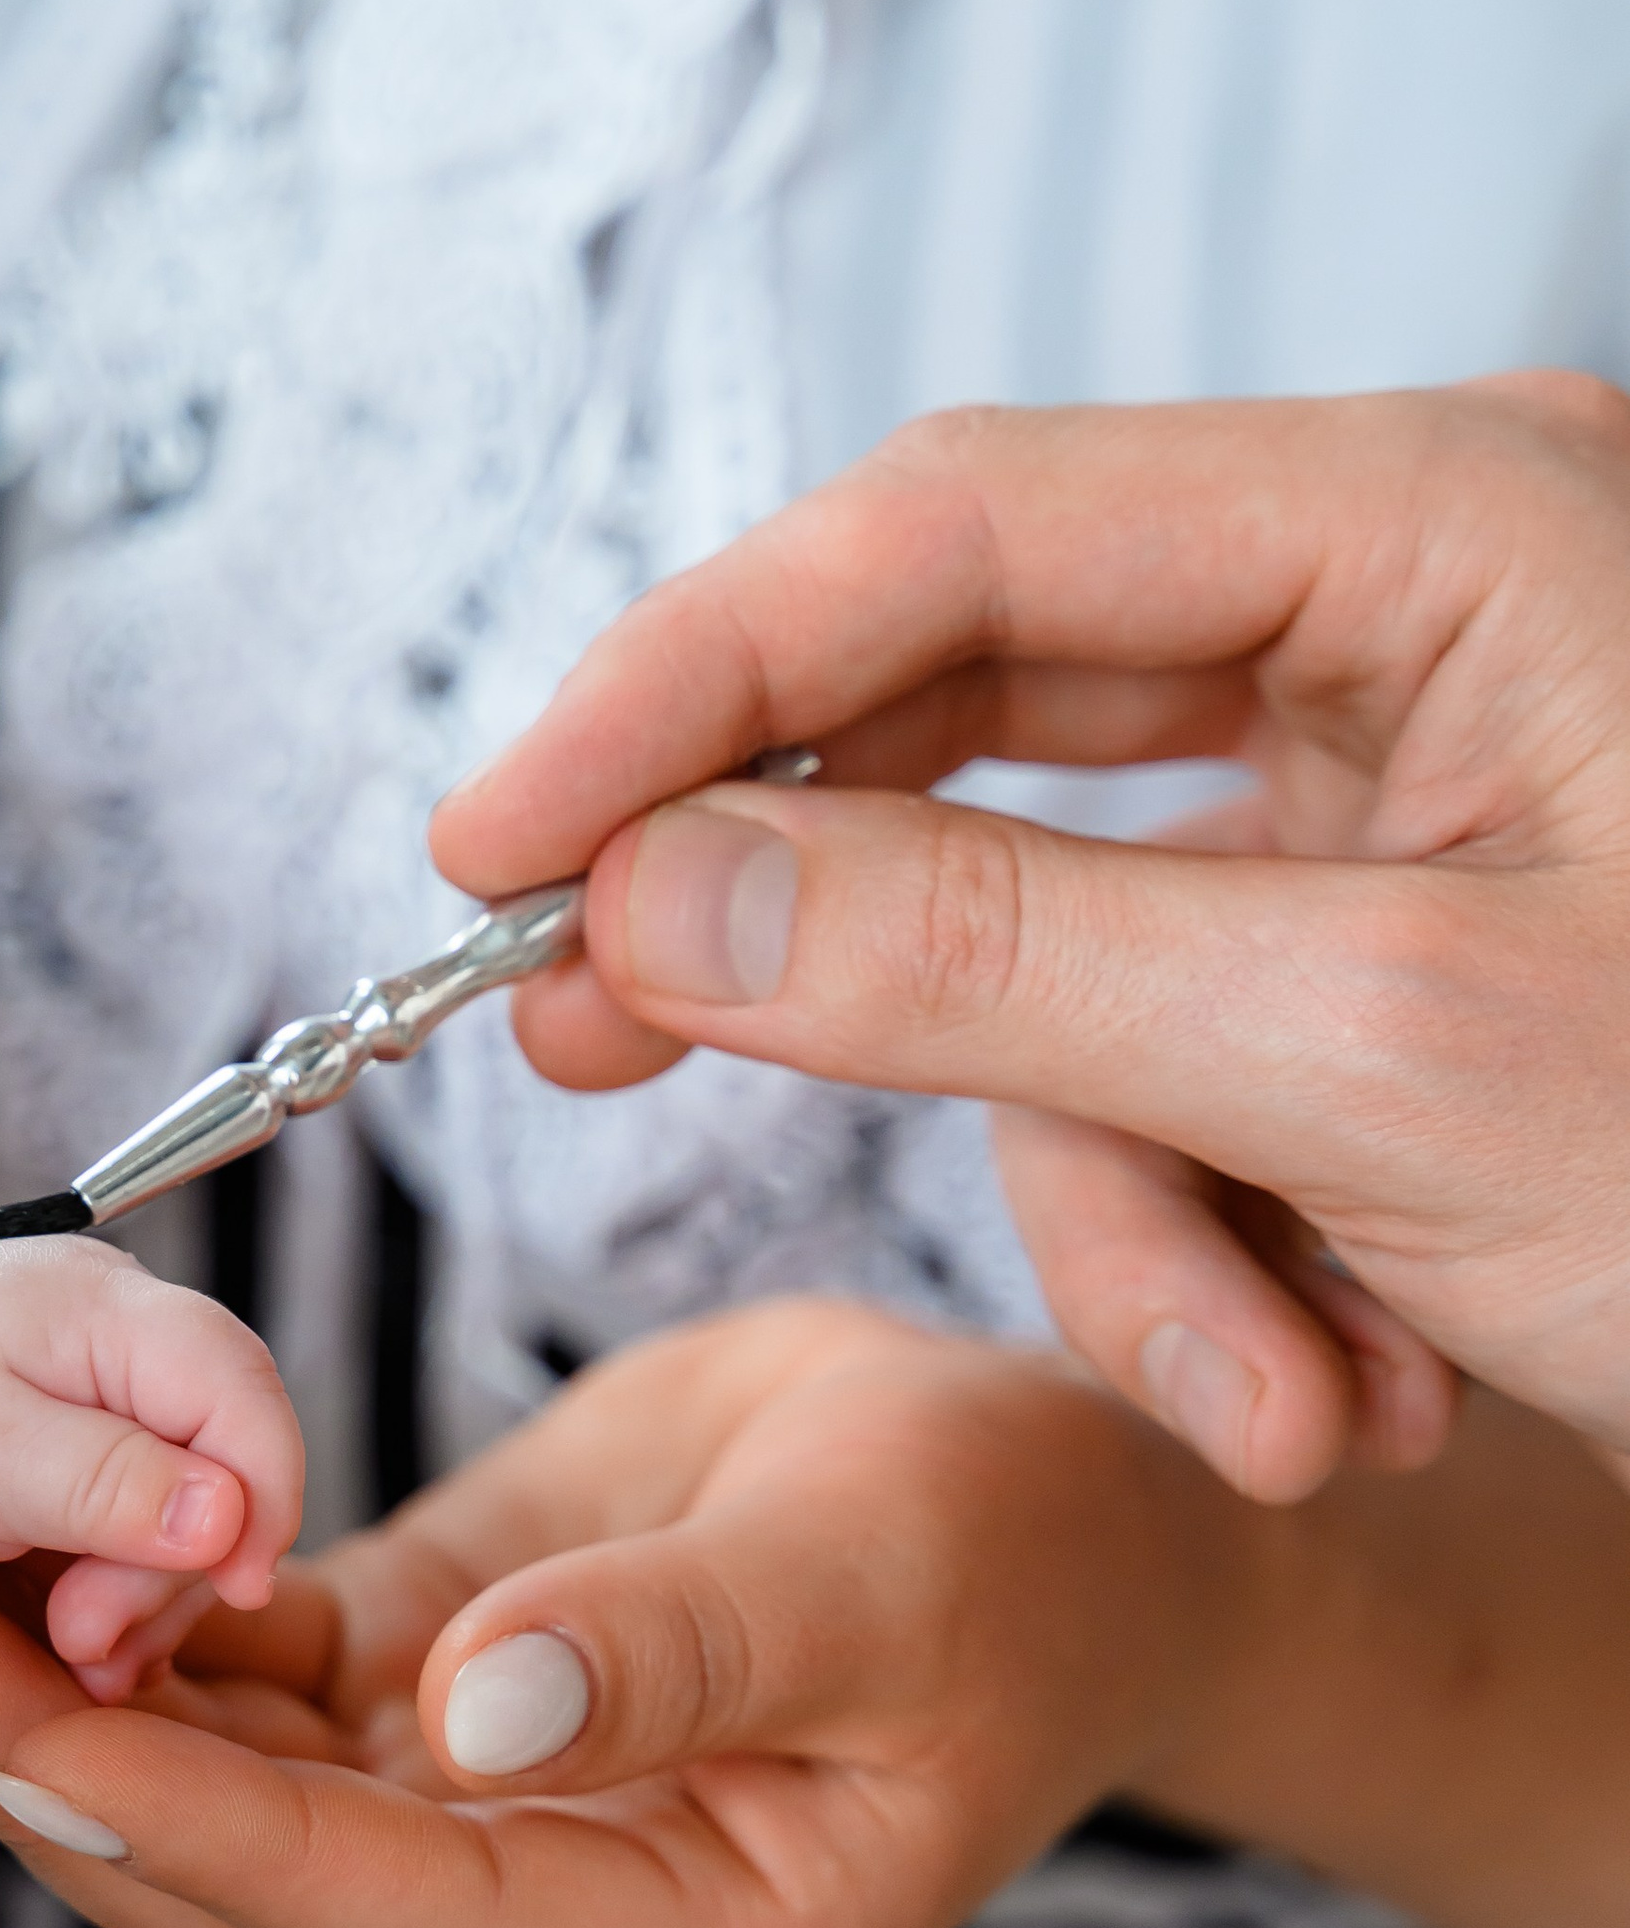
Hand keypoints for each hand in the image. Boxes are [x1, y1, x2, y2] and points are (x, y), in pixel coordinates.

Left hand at [0, 1227, 302, 1694]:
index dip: (266, 1500)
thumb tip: (228, 1519)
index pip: (248, 1401)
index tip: (235, 1591)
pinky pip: (124, 1539)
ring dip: (139, 1601)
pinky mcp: (64, 1466)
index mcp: (117, 1315)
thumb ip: (108, 1483)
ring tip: (71, 1653)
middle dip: (172, 1572)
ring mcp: (97, 1410)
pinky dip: (106, 1598)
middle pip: (223, 1471)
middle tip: (86, 1644)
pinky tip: (65, 1640)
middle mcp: (124, 1351)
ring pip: (180, 1520)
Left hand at [0, 1303, 1263, 1927]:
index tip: (14, 1735)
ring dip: (60, 1723)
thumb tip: (471, 1719)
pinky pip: (263, 1724)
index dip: (194, 1835)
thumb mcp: (874, 1564)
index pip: (394, 1922)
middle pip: (263, 1908)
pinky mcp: (445, 1725)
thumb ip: (674, 1647)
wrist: (1054, 1508)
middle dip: (58, 1788)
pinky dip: (141, 1656)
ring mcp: (498, 1846)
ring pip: (229, 1827)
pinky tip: (23, 1561)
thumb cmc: (1014, 1541)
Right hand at [434, 373, 1629, 1493]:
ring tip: (1287, 1405)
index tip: (491, 840)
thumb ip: (988, 949)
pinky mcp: (1419, 939)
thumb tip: (662, 881)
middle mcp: (1415, 609)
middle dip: (857, 958)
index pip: (952, 531)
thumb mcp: (1381, 1065)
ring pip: (1084, 954)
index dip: (687, 677)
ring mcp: (1422, 780)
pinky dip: (1237, 1247)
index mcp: (1437, 521)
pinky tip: (1362, 1385)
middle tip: (607, 1054)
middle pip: (985, 727)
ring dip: (1138, 1216)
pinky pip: (1201, 1061)